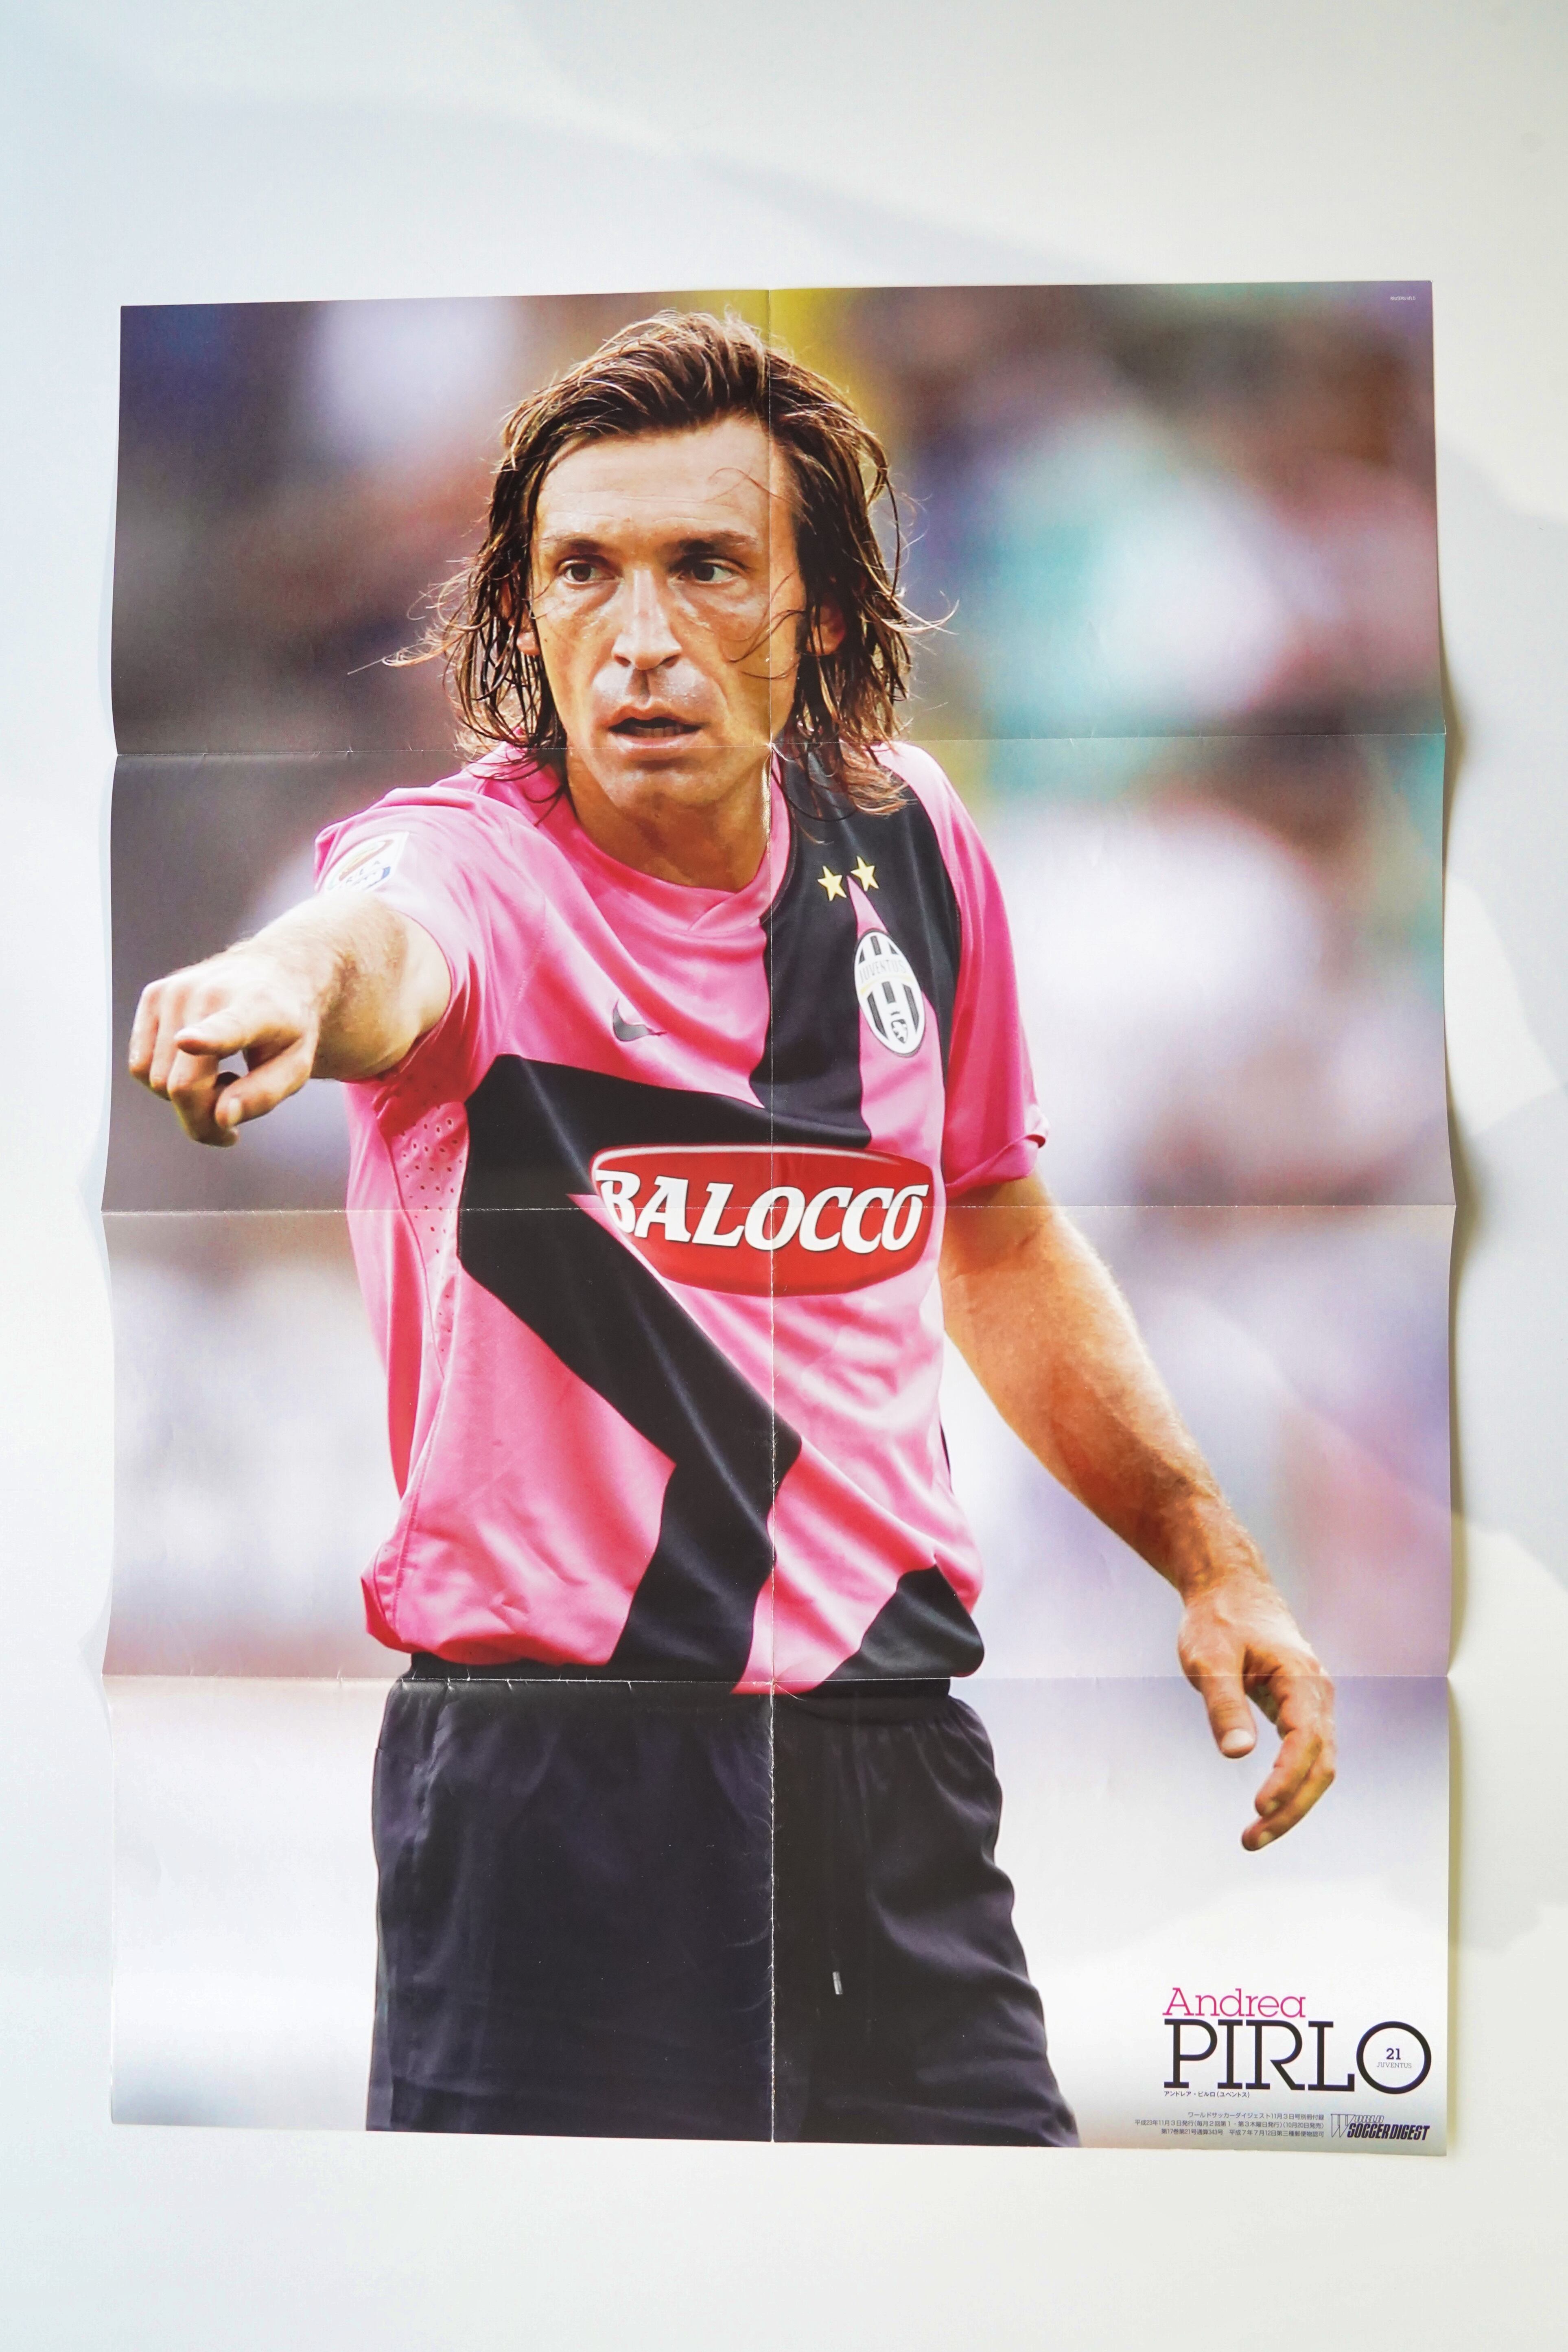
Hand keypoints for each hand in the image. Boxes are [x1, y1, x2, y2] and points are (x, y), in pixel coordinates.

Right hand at [129, 945, 323, 1146]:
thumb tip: (222, 1119)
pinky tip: (196, 1063)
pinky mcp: (152, 995)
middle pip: (180, 1085)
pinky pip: (140, 1066)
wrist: (273, 973)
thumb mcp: (296, 1066)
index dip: (206, 1039)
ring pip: (155, 1081)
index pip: (227, 1027)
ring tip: (221, 1073)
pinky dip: (166, 1078)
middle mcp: (209, 993)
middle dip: (203, 1114)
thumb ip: (263, 1095)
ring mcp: (174, 991)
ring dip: (186, 1095)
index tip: (187, 1041)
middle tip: (235, 1100)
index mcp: (256, 1009)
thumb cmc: (287, 1026)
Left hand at [1176, 1566, 1335, 1849]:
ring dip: (1292, 1804)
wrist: (1231, 1589)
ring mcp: (1312, 1704)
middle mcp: (1317, 1695)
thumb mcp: (1209, 1658)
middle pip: (1320, 1765)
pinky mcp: (1299, 1711)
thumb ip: (1223, 1703)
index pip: (1306, 1741)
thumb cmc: (1219, 1620)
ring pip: (1317, 1766)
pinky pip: (1305, 1757)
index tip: (1258, 1807)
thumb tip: (1237, 1754)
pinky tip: (1267, 1807)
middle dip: (1291, 1808)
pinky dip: (1290, 1785)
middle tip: (1251, 1839)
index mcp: (1302, 1679)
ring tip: (1254, 1835)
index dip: (1286, 1778)